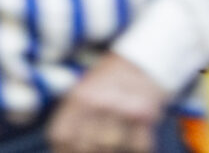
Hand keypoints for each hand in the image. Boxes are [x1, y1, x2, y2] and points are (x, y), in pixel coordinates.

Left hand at [46, 53, 167, 152]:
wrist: (140, 63)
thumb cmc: (107, 83)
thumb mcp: (82, 93)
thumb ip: (72, 119)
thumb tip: (63, 148)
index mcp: (78, 98)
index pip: (63, 136)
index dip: (64, 150)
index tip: (70, 152)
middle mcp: (97, 102)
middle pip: (87, 146)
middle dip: (90, 151)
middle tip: (98, 147)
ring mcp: (121, 108)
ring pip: (111, 146)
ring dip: (116, 148)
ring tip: (117, 140)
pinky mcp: (145, 115)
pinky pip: (138, 146)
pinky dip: (136, 147)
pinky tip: (133, 138)